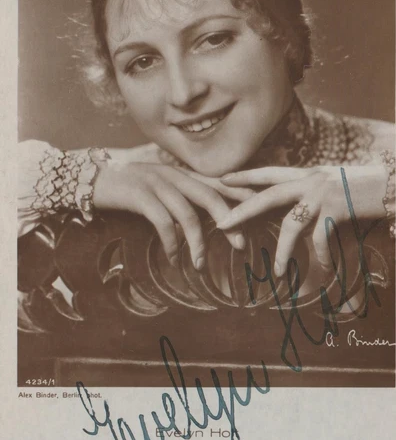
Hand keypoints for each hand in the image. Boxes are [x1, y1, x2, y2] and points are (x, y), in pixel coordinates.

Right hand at [93, 162, 253, 269]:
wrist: (92, 179)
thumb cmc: (128, 188)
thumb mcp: (157, 188)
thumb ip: (179, 197)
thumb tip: (200, 220)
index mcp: (180, 174)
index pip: (216, 182)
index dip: (239, 194)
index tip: (260, 208)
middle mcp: (173, 175)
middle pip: (210, 195)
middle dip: (229, 220)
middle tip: (241, 244)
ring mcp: (157, 183)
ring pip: (188, 213)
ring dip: (198, 242)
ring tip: (201, 265)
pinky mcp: (140, 195)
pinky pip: (163, 222)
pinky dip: (171, 243)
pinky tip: (173, 258)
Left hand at [216, 165, 388, 274]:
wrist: (392, 183)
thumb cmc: (361, 185)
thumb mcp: (330, 182)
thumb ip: (309, 191)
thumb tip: (293, 207)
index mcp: (306, 173)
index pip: (268, 172)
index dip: (245, 175)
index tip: (221, 179)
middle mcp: (310, 181)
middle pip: (268, 195)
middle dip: (243, 210)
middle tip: (222, 224)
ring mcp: (322, 195)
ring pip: (291, 225)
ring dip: (283, 251)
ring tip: (278, 272)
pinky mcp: (337, 210)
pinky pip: (320, 239)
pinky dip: (322, 257)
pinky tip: (324, 270)